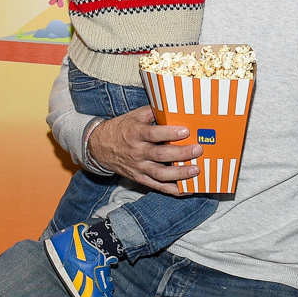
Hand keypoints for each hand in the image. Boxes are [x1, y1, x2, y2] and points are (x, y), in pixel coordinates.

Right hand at [87, 105, 201, 193]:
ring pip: (160, 174)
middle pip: (160, 155)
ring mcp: (138, 167)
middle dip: (181, 153)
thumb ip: (153, 112)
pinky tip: (186, 189)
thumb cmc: (122, 129)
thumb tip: (174, 106)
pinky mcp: (139, 178)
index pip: (153, 134)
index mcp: (135, 133)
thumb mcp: (134, 116)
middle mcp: (137, 152)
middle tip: (197, 150)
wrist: (100, 147)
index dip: (169, 133)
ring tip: (195, 170)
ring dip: (179, 174)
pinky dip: (172, 189)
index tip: (185, 131)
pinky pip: (156, 186)